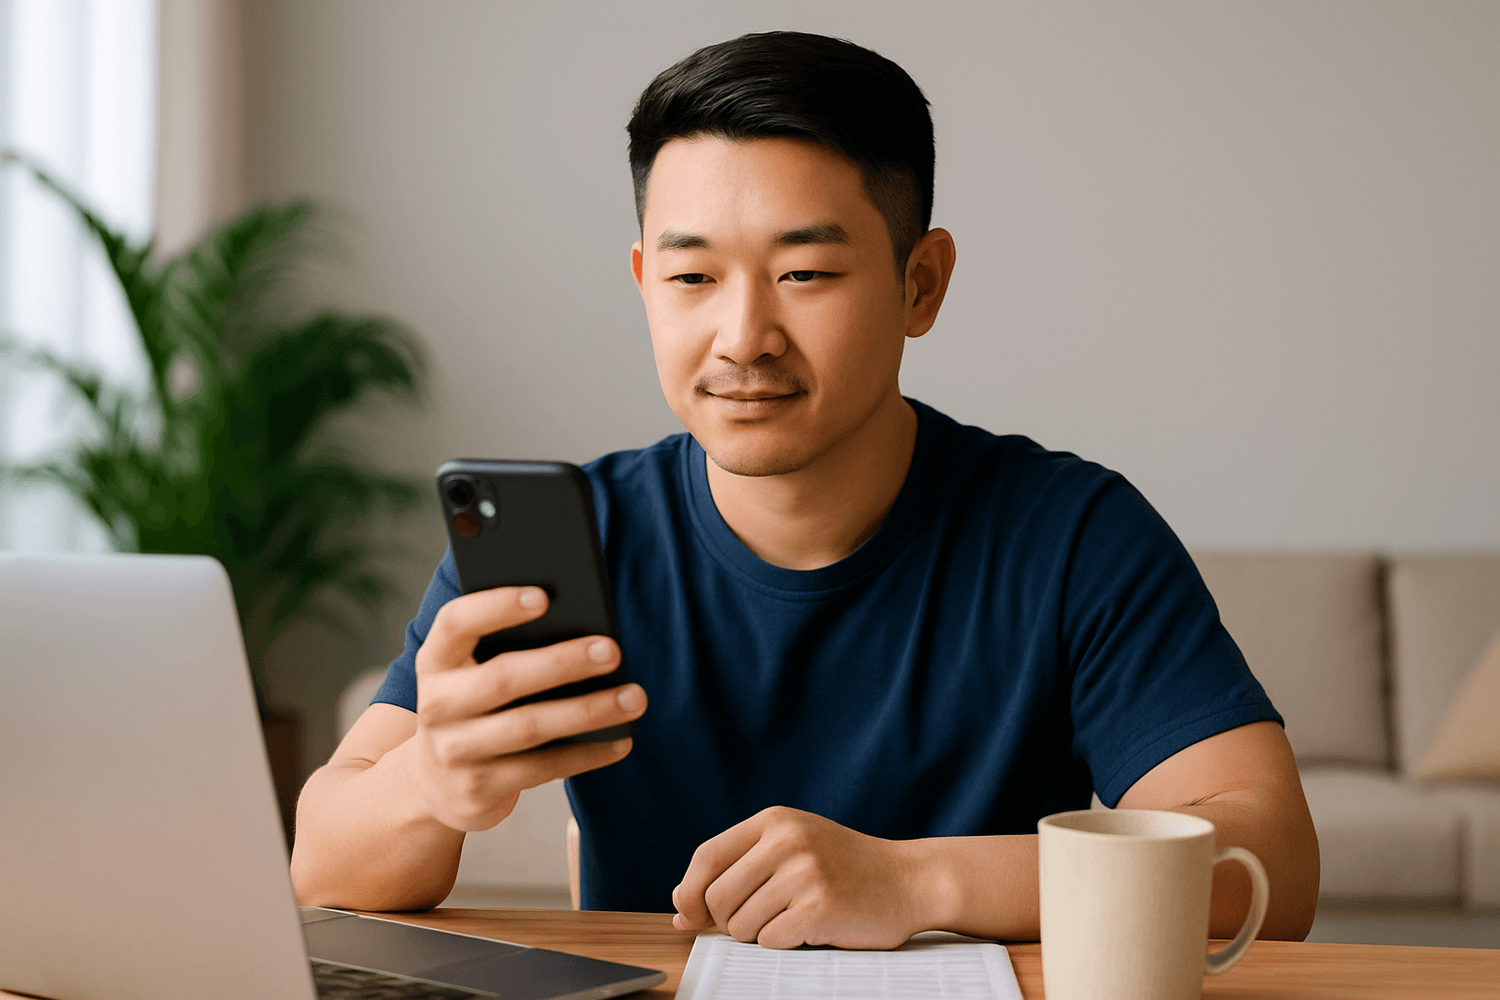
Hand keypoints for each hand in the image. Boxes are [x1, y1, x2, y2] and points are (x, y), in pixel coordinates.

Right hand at [409, 585, 645, 831]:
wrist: (434, 785)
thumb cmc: (474, 707)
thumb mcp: (472, 673)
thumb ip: (507, 647)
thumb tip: (584, 629)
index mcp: (436, 661)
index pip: (456, 623)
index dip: (496, 607)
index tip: (544, 597)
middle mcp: (436, 705)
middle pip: (503, 678)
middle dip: (562, 662)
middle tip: (612, 650)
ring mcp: (454, 751)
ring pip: (529, 727)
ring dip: (588, 711)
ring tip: (633, 698)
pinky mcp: (478, 789)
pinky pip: (543, 768)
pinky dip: (587, 754)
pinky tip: (621, 741)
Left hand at [672, 806, 926, 949]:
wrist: (908, 880)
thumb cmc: (842, 868)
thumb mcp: (790, 850)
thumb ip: (737, 871)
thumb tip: (680, 910)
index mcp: (774, 820)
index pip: (706, 857)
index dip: (690, 891)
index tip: (690, 915)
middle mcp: (787, 840)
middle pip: (716, 897)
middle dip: (727, 921)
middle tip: (757, 920)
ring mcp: (804, 872)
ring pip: (740, 925)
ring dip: (759, 934)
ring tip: (792, 918)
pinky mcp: (819, 907)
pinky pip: (770, 941)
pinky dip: (784, 944)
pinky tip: (810, 927)